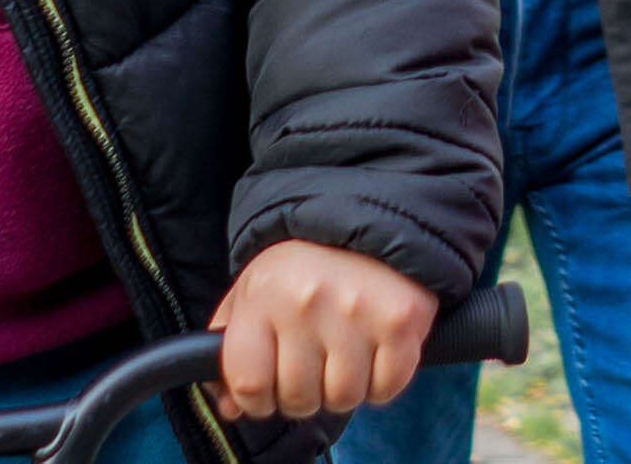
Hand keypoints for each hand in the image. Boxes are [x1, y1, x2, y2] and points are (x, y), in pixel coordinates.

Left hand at [207, 239, 436, 420]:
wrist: (367, 221)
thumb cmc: (302, 269)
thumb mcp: (251, 293)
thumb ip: (229, 352)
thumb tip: (230, 409)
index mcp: (263, 295)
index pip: (249, 384)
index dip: (255, 402)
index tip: (266, 395)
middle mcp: (306, 303)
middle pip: (298, 398)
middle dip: (302, 396)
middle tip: (311, 369)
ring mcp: (356, 312)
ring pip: (343, 398)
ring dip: (343, 390)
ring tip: (342, 358)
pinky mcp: (400, 321)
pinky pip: (386, 388)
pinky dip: (381, 383)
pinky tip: (373, 355)